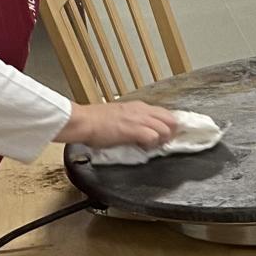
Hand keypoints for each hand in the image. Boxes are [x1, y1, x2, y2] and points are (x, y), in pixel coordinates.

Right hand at [58, 100, 178, 149]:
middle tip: (163, 143)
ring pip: (165, 129)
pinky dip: (152, 144)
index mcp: (138, 106)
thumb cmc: (95, 120)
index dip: (169, 125)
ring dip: (162, 140)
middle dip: (171, 133)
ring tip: (153, 146)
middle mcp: (142, 110)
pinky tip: (144, 148)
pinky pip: (153, 137)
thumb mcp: (119, 115)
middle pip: (171, 120)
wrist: (84, 121)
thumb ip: (131, 120)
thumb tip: (138, 131)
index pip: (164, 113)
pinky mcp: (134, 130)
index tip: (166, 135)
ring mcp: (139, 119)